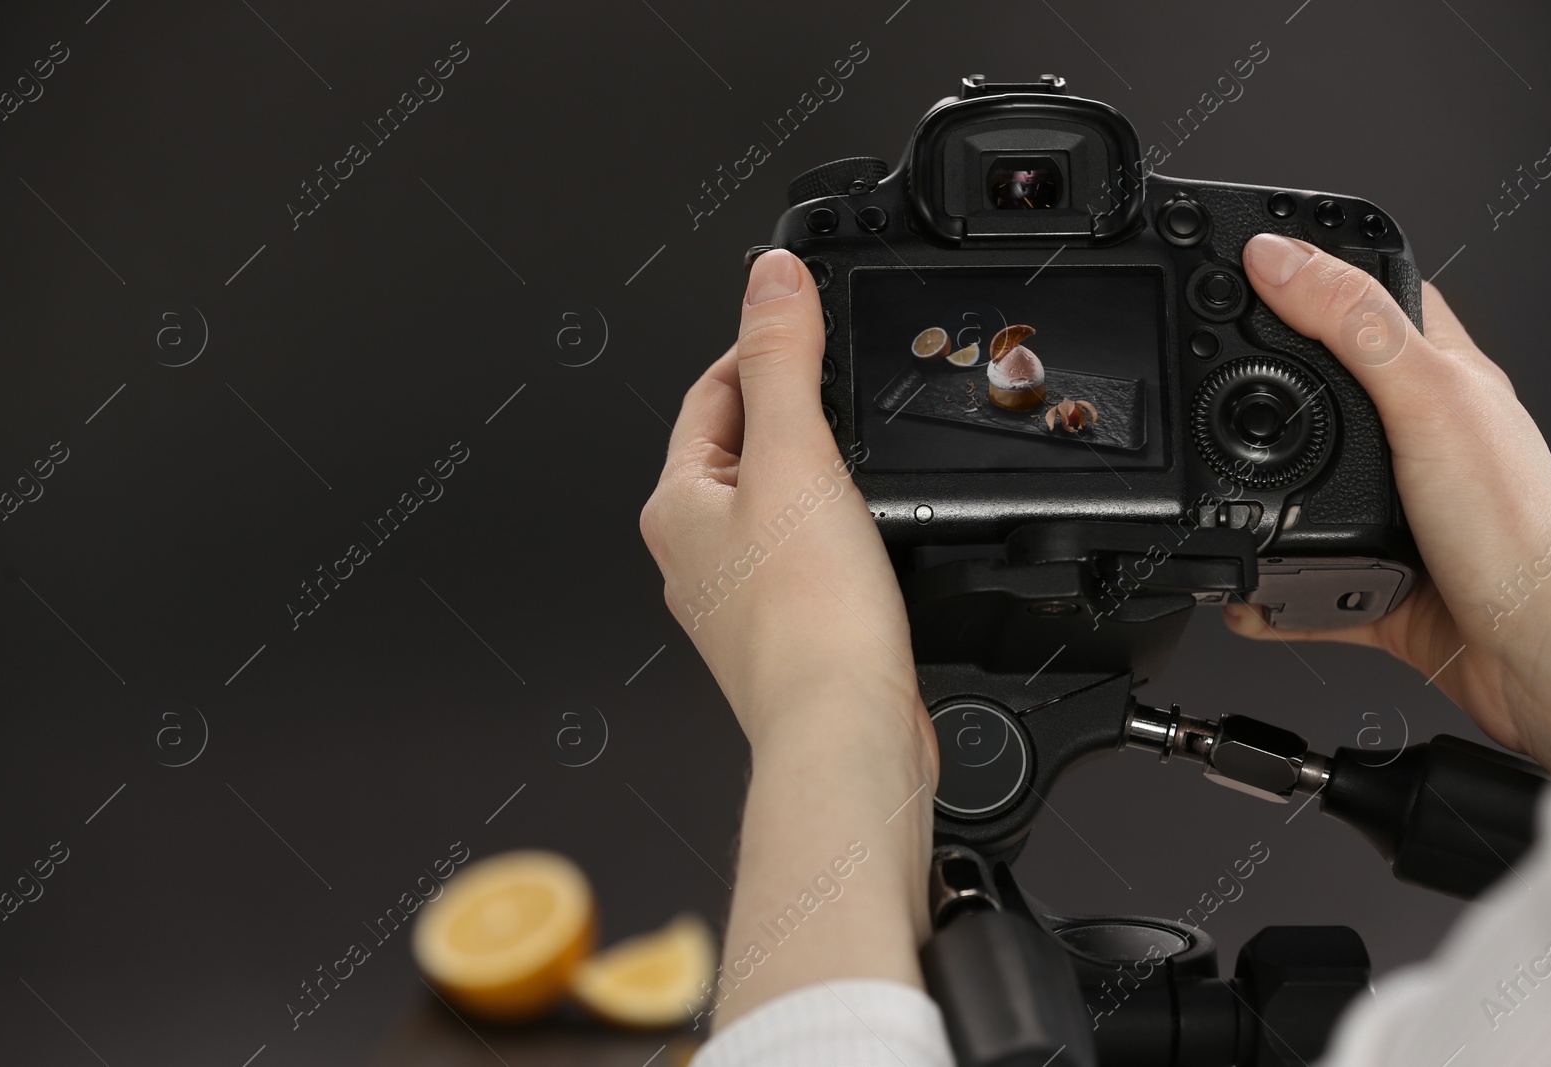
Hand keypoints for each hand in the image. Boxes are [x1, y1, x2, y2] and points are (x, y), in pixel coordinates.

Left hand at [639, 250, 937, 1028]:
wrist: (842, 732)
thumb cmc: (807, 619)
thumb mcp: (795, 456)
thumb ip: (781, 359)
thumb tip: (770, 276)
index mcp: (678, 503)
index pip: (707, 394)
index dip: (755, 348)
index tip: (801, 322)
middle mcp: (696, 551)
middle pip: (737, 446)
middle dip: (788, 406)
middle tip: (843, 379)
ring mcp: (739, 595)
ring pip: (774, 501)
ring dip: (815, 468)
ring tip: (864, 451)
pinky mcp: (788, 629)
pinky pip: (804, 552)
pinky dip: (835, 526)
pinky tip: (872, 531)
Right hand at [1230, 234, 1550, 772]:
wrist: (1533, 648)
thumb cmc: (1513, 524)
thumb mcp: (1423, 397)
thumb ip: (1350, 324)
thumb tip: (1277, 259)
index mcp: (1443, 379)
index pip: (1381, 300)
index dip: (1321, 275)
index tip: (1259, 266)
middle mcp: (1422, 443)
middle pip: (1329, 394)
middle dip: (1268, 391)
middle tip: (1217, 374)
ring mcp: (1399, 514)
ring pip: (1310, 490)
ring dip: (1261, 497)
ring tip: (1219, 483)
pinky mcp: (1377, 581)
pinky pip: (1303, 579)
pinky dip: (1266, 590)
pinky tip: (1244, 590)